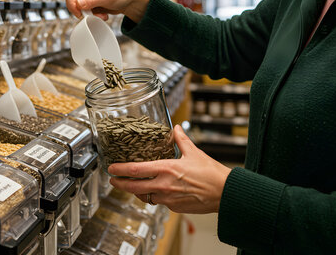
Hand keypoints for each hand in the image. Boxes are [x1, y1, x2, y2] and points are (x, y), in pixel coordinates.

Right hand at [64, 0, 150, 22]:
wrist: (131, 2)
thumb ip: (91, 1)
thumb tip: (77, 4)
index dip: (72, 3)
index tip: (79, 13)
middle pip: (72, 1)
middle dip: (81, 10)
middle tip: (91, 15)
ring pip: (79, 9)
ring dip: (89, 15)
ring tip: (101, 14)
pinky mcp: (91, 5)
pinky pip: (86, 13)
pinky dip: (93, 16)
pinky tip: (103, 15)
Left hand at [108, 125, 231, 213]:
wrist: (224, 193)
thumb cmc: (211, 174)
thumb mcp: (194, 152)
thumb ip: (181, 139)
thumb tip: (176, 128)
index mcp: (166, 169)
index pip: (135, 170)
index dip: (119, 170)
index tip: (111, 168)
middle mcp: (163, 185)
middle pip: (133, 187)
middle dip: (120, 184)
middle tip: (113, 180)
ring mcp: (168, 198)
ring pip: (144, 196)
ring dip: (136, 191)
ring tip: (132, 185)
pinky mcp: (174, 207)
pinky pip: (158, 202)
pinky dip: (153, 196)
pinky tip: (155, 191)